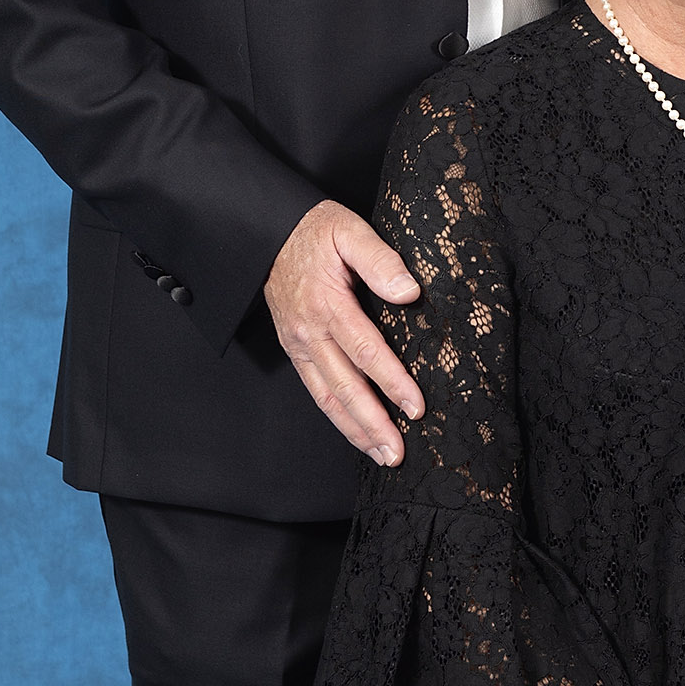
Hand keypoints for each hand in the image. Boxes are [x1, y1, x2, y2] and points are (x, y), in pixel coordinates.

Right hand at [264, 201, 421, 463]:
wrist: (268, 235)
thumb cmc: (315, 231)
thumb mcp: (349, 230)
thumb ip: (380, 260)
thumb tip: (409, 292)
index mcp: (327, 303)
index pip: (366, 351)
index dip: (392, 381)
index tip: (415, 406)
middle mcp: (309, 332)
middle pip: (345, 386)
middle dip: (372, 423)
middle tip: (398, 451)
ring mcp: (299, 345)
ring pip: (327, 397)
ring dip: (355, 429)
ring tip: (382, 455)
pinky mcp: (295, 350)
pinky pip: (316, 390)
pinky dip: (336, 416)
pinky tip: (356, 431)